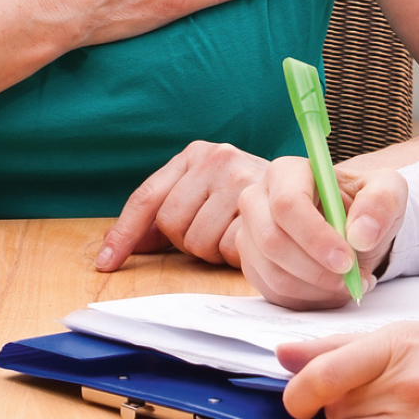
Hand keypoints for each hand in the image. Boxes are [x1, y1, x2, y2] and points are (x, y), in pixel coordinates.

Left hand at [98, 141, 267, 268]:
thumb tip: (118, 249)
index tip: (107, 263)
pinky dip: (235, 255)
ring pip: (196, 241)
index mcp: (196, 154)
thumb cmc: (251, 199)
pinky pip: (227, 248)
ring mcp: (240, 180)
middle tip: (215, 232)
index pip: (146, 199)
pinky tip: (249, 240)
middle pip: (170, 224)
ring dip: (213, 250)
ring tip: (235, 234)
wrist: (310, 192)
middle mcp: (216, 158)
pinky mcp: (262, 205)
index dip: (124, 234)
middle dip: (186, 240)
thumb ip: (167, 212)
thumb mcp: (206, 193)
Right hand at [236, 157, 406, 309]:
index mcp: (286, 172)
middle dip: (316, 269)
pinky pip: (275, 293)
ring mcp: (250, 236)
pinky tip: (334, 289)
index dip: (315, 237)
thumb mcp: (388, 190)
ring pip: (274, 274)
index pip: (287, 204)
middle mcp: (257, 201)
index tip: (346, 260)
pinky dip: (310, 299)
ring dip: (319, 288)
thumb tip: (361, 234)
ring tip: (352, 283)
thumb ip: (381, 202)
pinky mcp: (253, 266)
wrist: (353, 229)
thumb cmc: (364, 204)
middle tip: (354, 279)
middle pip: (273, 241)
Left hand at [279, 323, 418, 418]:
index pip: (324, 375)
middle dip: (336, 409)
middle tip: (365, 402)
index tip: (300, 398)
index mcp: (396, 348)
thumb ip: (341, 346)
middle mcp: (406, 391)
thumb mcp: (406, 335)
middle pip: (330, 412)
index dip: (298, 392)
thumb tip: (284, 355)